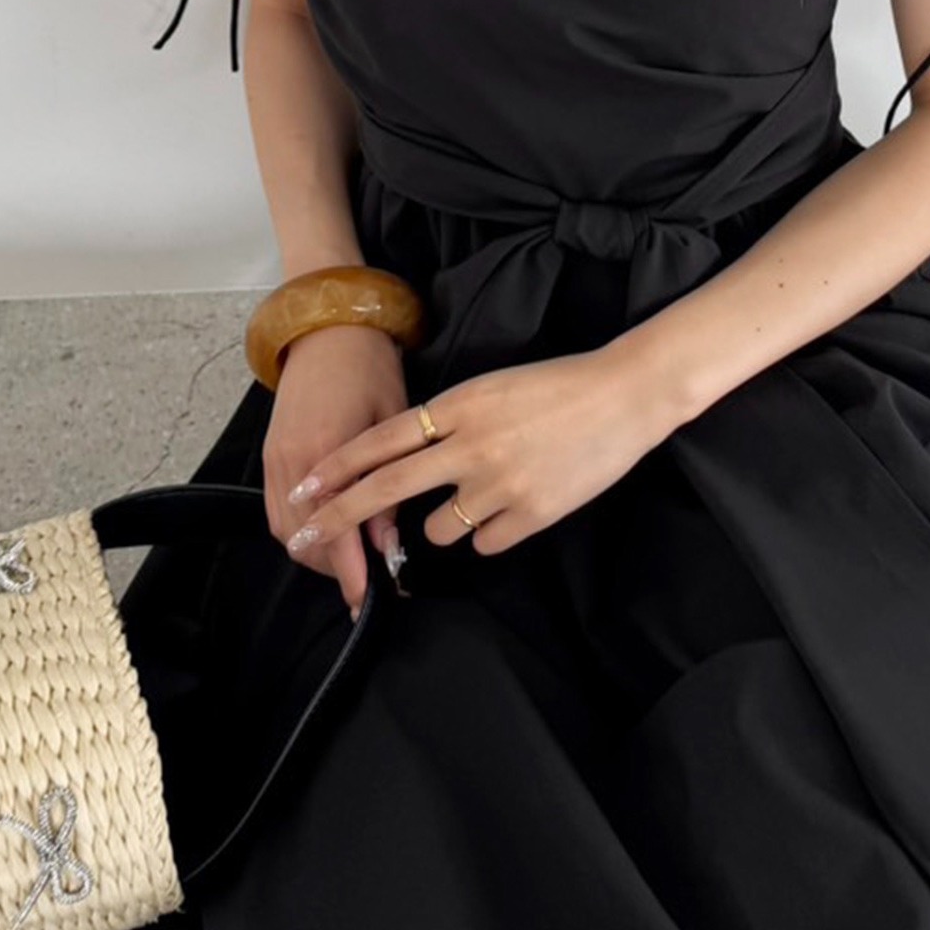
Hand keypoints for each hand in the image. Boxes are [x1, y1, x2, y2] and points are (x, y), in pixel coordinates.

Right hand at [262, 323, 407, 618]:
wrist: (329, 329)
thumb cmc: (370, 369)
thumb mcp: (394, 424)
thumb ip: (387, 485)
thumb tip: (388, 541)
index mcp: (328, 452)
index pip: (338, 529)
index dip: (352, 570)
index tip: (369, 599)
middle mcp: (293, 463)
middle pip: (305, 539)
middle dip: (335, 568)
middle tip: (370, 584)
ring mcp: (275, 461)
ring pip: (285, 531)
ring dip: (316, 554)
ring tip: (351, 565)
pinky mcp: (269, 456)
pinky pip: (275, 512)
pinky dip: (298, 532)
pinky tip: (327, 535)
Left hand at [282, 346, 680, 563]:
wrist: (624, 396)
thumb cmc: (558, 386)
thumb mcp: (491, 388)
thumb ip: (448, 421)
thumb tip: (403, 456)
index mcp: (459, 405)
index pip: (382, 440)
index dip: (339, 467)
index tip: (304, 487)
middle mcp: (471, 444)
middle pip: (388, 489)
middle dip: (340, 516)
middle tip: (306, 536)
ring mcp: (501, 483)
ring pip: (436, 530)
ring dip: (440, 525)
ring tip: (478, 499)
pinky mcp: (531, 514)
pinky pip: (483, 543)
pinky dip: (488, 533)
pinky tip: (513, 507)